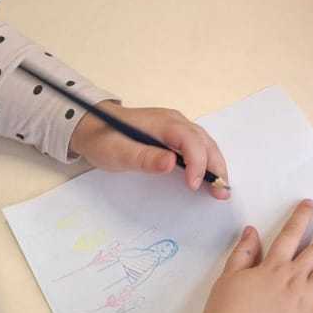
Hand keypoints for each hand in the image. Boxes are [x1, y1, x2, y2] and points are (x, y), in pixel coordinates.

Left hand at [68, 101, 229, 199]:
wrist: (91, 126)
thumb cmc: (104, 139)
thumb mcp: (118, 152)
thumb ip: (144, 158)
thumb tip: (172, 163)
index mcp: (162, 123)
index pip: (190, 139)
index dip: (197, 162)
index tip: (194, 185)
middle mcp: (175, 121)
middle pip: (204, 141)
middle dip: (216, 166)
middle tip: (221, 192)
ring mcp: (176, 126)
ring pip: (205, 143)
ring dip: (215, 165)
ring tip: (221, 188)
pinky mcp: (175, 135)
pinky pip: (198, 146)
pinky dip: (207, 162)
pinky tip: (209, 177)